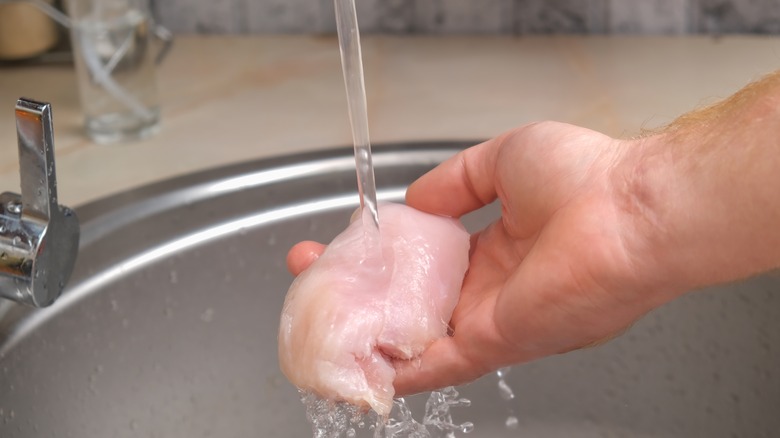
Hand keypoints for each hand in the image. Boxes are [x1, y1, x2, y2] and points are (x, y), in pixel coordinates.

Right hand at [287, 122, 677, 394]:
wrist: (631, 210)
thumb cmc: (587, 177)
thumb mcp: (504, 158)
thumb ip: (455, 180)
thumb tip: (415, 198)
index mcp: (499, 248)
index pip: (429, 261)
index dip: (384, 254)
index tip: (347, 241)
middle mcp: (493, 290)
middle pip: (414, 302)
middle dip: (360, 292)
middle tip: (313, 277)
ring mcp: (492, 320)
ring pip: (416, 338)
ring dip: (366, 330)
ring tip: (316, 317)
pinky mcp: (494, 342)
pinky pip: (434, 366)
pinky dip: (394, 368)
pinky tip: (356, 363)